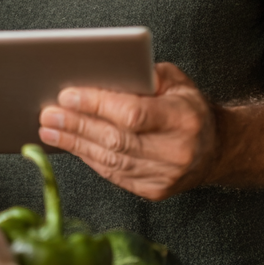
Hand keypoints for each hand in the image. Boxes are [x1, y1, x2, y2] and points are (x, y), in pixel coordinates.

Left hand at [38, 63, 216, 200]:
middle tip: (48, 112)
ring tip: (49, 128)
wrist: (216, 149)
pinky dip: (87, 157)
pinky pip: (113, 174)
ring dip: (74, 143)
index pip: (132, 113)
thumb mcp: (175, 81)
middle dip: (76, 124)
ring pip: (110, 160)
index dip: (97, 105)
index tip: (67, 95)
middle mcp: (176, 151)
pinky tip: (69, 144)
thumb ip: (143, 76)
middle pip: (115, 139)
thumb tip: (99, 74)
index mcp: (183, 118)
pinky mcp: (154, 191)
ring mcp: (165, 176)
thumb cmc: (188, 107)